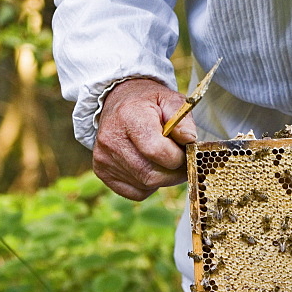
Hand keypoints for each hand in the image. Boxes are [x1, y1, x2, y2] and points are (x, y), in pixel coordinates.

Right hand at [93, 78, 196, 199]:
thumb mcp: (170, 100)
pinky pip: (135, 192)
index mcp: (130, 116)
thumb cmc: (148, 103)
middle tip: (182, 161)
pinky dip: (149, 185)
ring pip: (145, 185)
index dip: (177, 156)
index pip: (156, 150)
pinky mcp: (102, 170)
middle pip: (151, 174)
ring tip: (166, 161)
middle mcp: (111, 139)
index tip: (185, 150)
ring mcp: (104, 157)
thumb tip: (189, 141)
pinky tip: (150, 167)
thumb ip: (183, 120)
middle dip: (174, 172)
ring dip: (163, 178)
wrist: (118, 102)